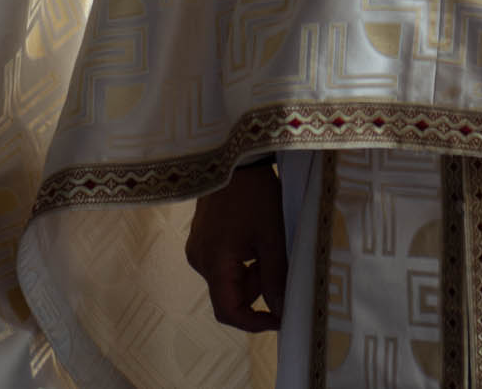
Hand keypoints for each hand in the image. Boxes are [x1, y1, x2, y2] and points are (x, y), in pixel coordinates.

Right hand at [186, 161, 288, 332]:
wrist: (236, 158)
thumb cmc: (255, 195)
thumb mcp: (272, 237)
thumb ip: (276, 278)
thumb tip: (283, 310)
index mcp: (214, 263)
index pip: (228, 312)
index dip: (255, 322)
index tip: (280, 317)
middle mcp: (199, 261)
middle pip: (230, 294)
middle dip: (258, 286)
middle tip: (279, 261)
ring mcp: (198, 248)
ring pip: (229, 279)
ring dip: (252, 271)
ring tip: (268, 242)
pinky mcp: (201, 238)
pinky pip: (224, 263)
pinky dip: (242, 260)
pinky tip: (255, 235)